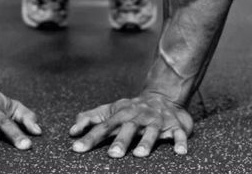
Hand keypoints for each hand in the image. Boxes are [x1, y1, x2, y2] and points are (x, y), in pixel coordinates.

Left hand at [69, 92, 193, 157]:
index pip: (103, 126)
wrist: (162, 96)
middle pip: (128, 128)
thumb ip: (90, 119)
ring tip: (140, 155)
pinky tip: (180, 152)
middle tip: (113, 155)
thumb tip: (71, 132)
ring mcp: (157, 121)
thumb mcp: (110, 110)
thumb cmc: (130, 109)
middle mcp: (138, 117)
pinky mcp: (175, 125)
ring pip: (152, 131)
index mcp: (121, 114)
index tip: (77, 148)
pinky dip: (180, 141)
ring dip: (146, 142)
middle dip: (121, 141)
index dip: (90, 137)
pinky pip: (179, 133)